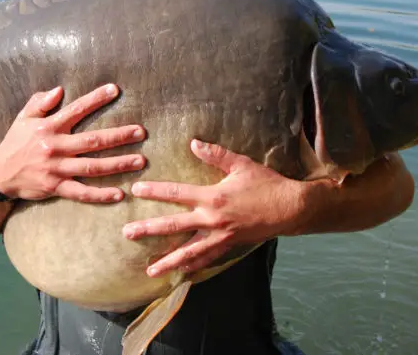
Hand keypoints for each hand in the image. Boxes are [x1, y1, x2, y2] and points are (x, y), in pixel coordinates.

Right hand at [0, 83, 146, 202]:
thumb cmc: (15, 143)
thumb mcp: (23, 118)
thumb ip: (40, 102)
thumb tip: (59, 90)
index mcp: (49, 127)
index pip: (76, 110)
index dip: (96, 99)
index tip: (115, 90)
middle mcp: (55, 148)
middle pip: (92, 141)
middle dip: (118, 136)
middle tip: (141, 132)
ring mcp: (57, 170)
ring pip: (93, 167)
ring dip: (118, 164)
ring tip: (140, 160)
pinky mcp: (56, 188)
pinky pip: (82, 193)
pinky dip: (101, 195)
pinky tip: (120, 194)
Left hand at [122, 139, 304, 276]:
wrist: (290, 208)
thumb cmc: (266, 183)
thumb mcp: (241, 164)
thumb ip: (216, 154)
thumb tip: (194, 143)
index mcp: (212, 196)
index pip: (176, 193)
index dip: (155, 191)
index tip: (135, 191)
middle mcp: (212, 219)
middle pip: (174, 226)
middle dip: (149, 229)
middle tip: (127, 233)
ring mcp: (220, 235)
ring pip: (188, 251)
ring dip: (168, 260)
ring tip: (150, 270)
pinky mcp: (229, 245)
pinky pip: (207, 258)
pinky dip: (193, 267)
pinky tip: (180, 275)